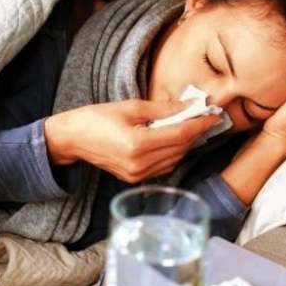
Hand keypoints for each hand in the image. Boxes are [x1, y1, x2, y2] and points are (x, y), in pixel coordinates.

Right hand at [44, 99, 220, 182]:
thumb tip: (188, 107)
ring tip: (189, 127)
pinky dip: (172, 153)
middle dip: (194, 133)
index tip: (213, 115)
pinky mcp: (134, 178)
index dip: (199, 125)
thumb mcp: (130, 107)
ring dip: (184, 144)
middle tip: (203, 118)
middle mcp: (139, 164)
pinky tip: (172, 140)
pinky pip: (163, 167)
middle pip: (179, 149)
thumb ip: (162, 109)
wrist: (72, 138)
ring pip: (174, 159)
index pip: (180, 135)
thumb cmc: (96, 118)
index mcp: (137, 144)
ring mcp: (137, 175)